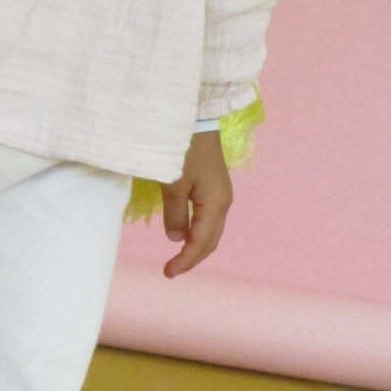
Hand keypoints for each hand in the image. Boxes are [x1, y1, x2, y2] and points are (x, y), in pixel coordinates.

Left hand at [160, 129, 232, 278]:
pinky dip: (196, 230)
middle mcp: (223, 202)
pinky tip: (184, 232)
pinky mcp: (212, 185)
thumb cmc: (183, 151)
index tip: (167, 273)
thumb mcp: (173, 184)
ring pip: (210, 229)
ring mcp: (219, 193)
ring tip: (177, 257)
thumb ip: (175, 214)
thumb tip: (177, 239)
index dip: (186, 261)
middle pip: (211, 239)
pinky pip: (207, 217)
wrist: (195, 118)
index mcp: (216, 205)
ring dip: (195, 245)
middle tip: (171, 270)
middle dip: (193, 257)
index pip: (202, 243)